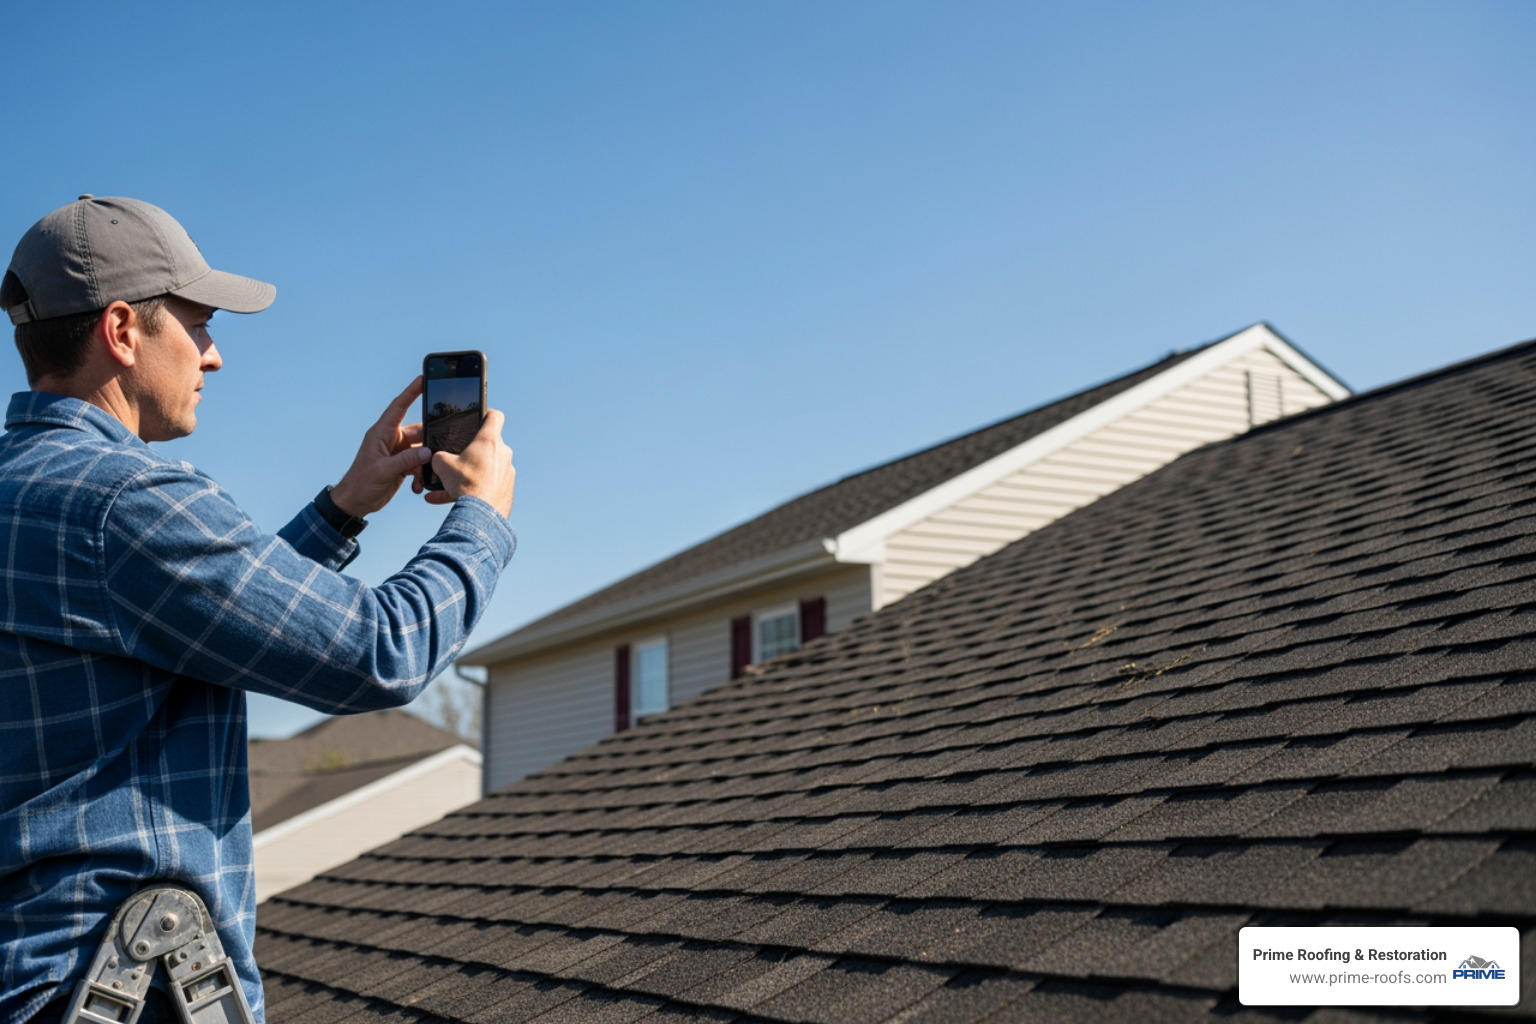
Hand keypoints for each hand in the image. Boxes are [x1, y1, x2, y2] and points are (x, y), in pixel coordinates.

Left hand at [329, 377, 434, 517]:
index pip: (398, 407)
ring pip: (421, 450)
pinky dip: (420, 474)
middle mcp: (390, 440)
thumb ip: (406, 460)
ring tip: (421, 475)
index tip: (422, 379)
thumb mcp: (383, 470)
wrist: (355, 502)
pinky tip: (417, 485)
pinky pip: (418, 464)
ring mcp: (397, 452)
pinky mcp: (401, 465)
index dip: (411, 392)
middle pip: (417, 432)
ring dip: (423, 464)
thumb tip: (427, 452)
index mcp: (381, 433)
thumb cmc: (361, 483)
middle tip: (438, 449)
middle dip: (428, 442)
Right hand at [420, 408, 514, 517]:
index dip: (486, 413)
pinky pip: (485, 485)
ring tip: (447, 485)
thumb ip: (439, 456)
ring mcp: (507, 472)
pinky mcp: (506, 489)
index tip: (479, 416)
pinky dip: (470, 490)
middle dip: (470, 452)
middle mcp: (503, 453)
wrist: (481, 515)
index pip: (495, 416)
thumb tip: (437, 458)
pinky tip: (446, 499)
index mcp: (489, 440)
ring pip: (484, 468)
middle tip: (455, 459)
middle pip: (487, 445)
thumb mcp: (442, 465)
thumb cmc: (465, 484)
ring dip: (467, 474)